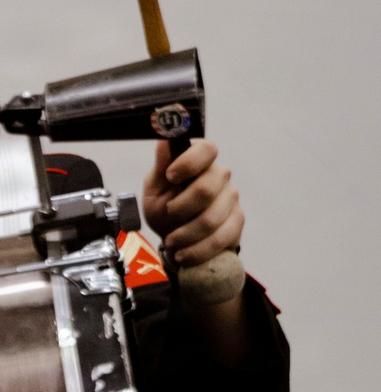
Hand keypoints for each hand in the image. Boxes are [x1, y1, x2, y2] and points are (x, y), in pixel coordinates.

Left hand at [142, 139, 243, 267]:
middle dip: (181, 208)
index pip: (206, 149)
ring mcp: (231, 198)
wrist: (177, 240)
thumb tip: (165, 138)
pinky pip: (221, 238)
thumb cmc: (164, 210)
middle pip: (207, 188)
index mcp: (199, 161)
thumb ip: (161, 166)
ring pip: (211, 218)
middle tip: (168, 215)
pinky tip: (184, 253)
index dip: (189, 162)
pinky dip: (198, 250)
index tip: (170, 176)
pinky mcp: (237, 221)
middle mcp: (219, 175)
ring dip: (186, 234)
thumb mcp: (155, 189)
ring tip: (172, 241)